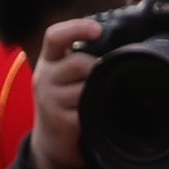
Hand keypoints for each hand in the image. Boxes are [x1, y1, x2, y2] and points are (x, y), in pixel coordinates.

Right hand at [26, 17, 103, 168]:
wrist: (51, 140)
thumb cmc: (65, 99)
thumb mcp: (65, 72)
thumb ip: (82, 55)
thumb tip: (123, 38)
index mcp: (49, 59)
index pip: (55, 36)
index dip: (76, 29)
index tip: (97, 30)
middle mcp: (45, 77)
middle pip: (78, 63)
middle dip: (98, 68)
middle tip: (106, 76)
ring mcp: (50, 101)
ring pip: (84, 88)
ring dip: (98, 91)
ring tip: (100, 96)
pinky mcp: (60, 122)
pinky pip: (86, 111)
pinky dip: (98, 111)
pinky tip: (99, 112)